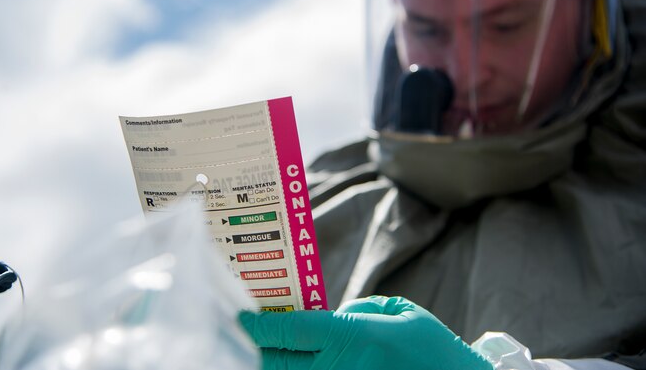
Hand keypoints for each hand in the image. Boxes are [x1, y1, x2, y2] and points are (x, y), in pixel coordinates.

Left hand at [239, 295, 492, 369]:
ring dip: (271, 369)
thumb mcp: (400, 314)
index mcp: (352, 337)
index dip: (257, 325)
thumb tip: (328, 318)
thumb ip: (359, 310)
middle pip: (277, 363)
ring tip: (261, 356)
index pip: (289, 331)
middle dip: (254, 351)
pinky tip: (292, 367)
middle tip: (240, 339)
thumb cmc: (434, 351)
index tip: (240, 319)